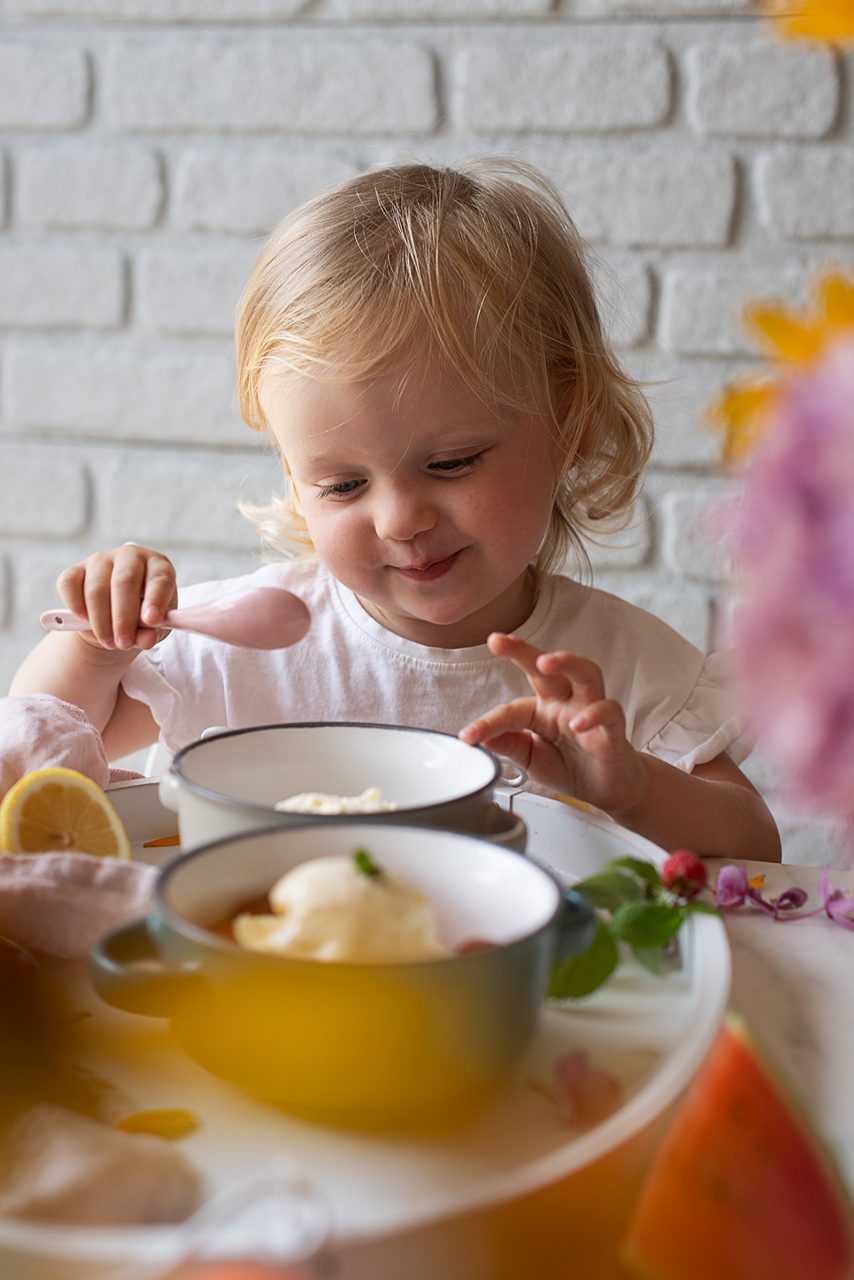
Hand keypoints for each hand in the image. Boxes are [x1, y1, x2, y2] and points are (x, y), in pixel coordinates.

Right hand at [55, 544, 177, 652]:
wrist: (116, 616)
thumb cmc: (142, 615)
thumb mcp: (154, 627)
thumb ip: (152, 632)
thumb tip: (146, 639)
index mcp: (158, 566)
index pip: (159, 578)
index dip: (156, 598)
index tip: (151, 620)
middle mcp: (130, 556)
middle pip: (124, 581)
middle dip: (123, 618)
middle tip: (124, 643)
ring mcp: (101, 559)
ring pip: (96, 589)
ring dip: (101, 622)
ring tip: (109, 642)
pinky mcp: (76, 569)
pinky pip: (69, 585)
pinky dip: (76, 607)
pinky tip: (85, 621)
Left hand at [459, 633, 648, 815]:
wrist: (609, 788)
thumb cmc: (570, 766)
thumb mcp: (531, 758)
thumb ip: (509, 745)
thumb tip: (478, 738)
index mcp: (542, 709)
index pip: (511, 709)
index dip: (487, 722)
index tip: (468, 736)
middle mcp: (566, 702)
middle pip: (547, 667)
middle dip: (522, 650)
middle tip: (497, 641)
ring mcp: (591, 710)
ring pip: (585, 673)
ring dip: (566, 662)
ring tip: (545, 662)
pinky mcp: (614, 728)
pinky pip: (609, 711)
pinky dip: (595, 714)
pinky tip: (578, 724)